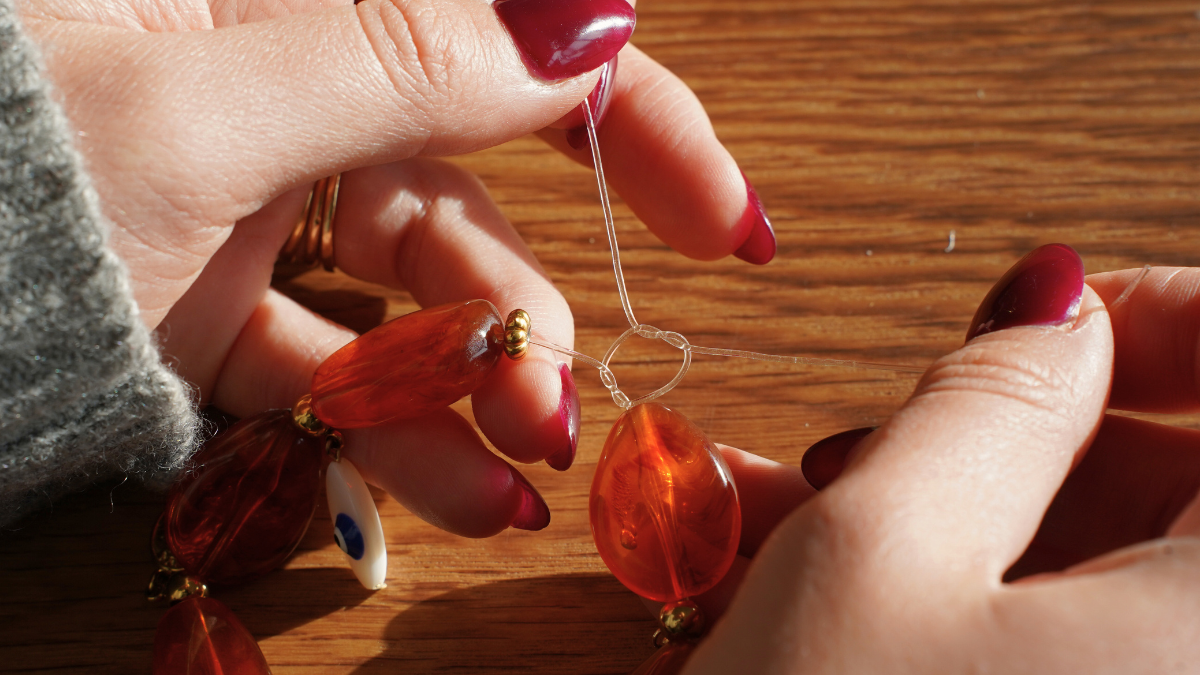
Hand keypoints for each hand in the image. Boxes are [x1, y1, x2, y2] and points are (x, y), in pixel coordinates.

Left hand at [19, 0, 771, 534]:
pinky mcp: (210, 307)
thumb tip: (592, 20)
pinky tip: (460, 496)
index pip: (507, 49)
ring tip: (524, 470)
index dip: (635, 126)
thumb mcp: (201, 111)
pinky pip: (325, 362)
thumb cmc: (4, 171)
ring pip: (402, 300)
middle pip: (468, 198)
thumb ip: (400, 60)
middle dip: (531, 308)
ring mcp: (252, 210)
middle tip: (574, 404)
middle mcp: (288, 101)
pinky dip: (388, 426)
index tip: (725, 222)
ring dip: (471, 388)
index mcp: (295, 12)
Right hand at [682, 250, 1199, 671]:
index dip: (1165, 314)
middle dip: (1007, 441)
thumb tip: (1055, 304)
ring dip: (944, 524)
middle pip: (1171, 480)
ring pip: (1091, 565)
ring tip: (785, 519)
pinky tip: (815, 586)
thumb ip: (988, 400)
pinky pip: (1054, 637)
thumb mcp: (878, 556)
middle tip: (879, 445)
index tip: (1051, 318)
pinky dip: (949, 600)